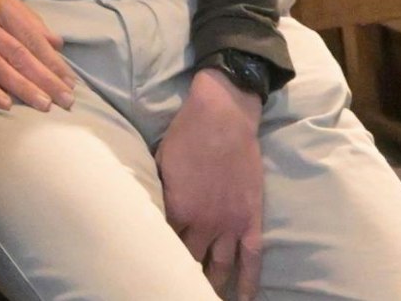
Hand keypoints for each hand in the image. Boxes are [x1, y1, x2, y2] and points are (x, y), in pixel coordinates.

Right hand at [0, 0, 76, 110]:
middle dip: (44, 77)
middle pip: (19, 52)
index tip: (71, 82)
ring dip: (22, 86)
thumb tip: (57, 42)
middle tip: (67, 100)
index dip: (51, 60)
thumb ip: (27, 20)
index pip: (30, 36)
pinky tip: (6, 104)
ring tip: (44, 105)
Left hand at [158, 68, 264, 299]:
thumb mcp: (158, 163)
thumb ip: (157, 192)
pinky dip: (249, 282)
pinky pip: (252, 259)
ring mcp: (229, 224)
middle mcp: (203, 223)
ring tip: (203, 296)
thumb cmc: (185, 135)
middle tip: (171, 283)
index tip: (148, 264)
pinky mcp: (251, 220)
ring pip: (220, 267)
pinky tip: (243, 298)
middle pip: (188, 260)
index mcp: (176, 209)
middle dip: (180, 274)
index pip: (162, 241)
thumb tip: (149, 210)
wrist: (222, 118)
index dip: (156, 252)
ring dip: (212, 285)